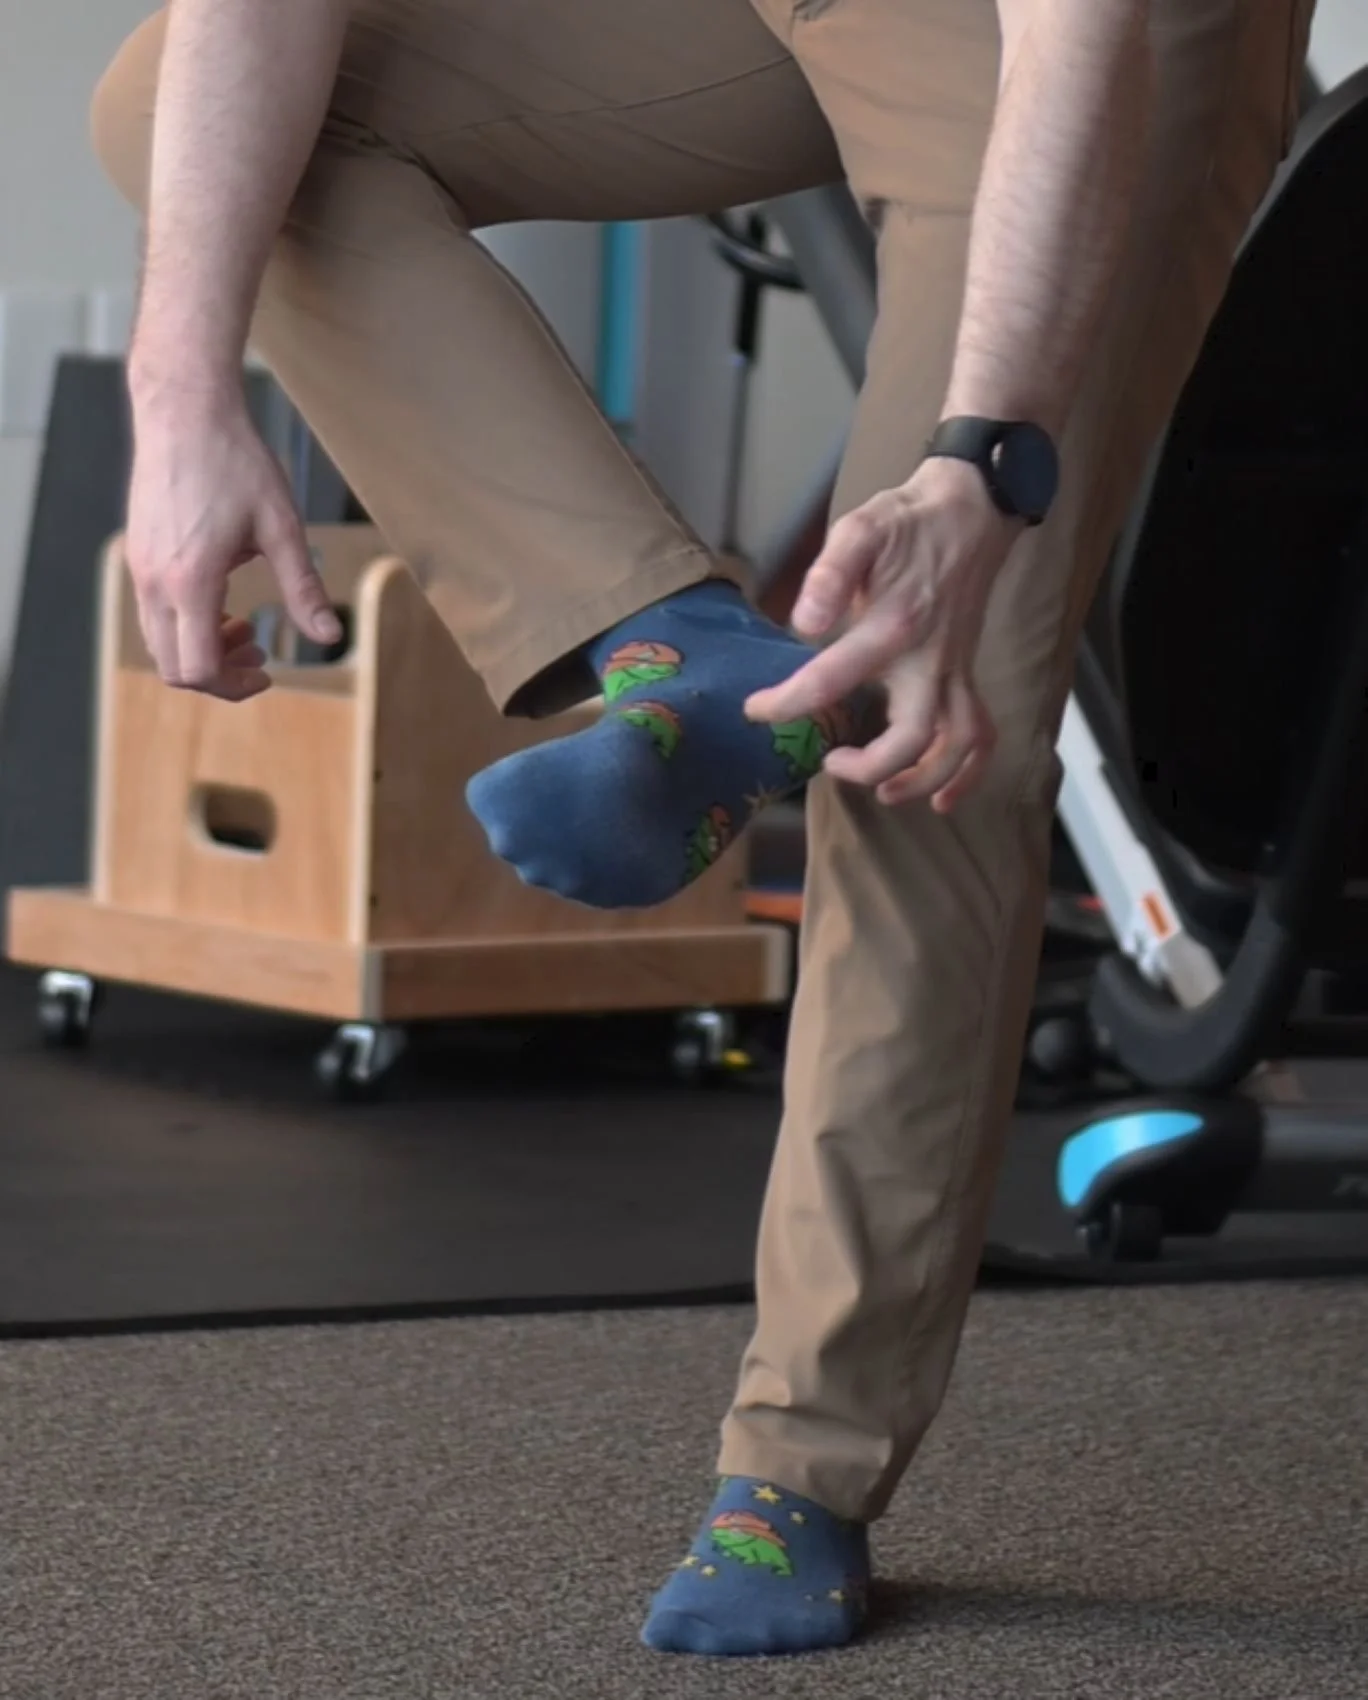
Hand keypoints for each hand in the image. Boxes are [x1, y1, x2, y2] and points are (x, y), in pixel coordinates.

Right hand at [124, 385, 339, 699]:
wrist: (184, 411)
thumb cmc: (235, 462)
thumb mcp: (281, 528)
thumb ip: (304, 589)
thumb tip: (331, 637)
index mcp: (191, 582)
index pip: (197, 669)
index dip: (233, 685)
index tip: (267, 672)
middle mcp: (154, 582)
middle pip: (173, 667)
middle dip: (218, 675)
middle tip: (260, 654)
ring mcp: (139, 569)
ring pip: (159, 643)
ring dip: (200, 650)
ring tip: (244, 628)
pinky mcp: (137, 554)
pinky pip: (153, 614)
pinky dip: (185, 626)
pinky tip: (221, 602)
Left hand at [745, 457, 1021, 811]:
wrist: (971, 509)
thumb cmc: (906, 521)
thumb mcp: (860, 529)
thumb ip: (829, 574)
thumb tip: (803, 625)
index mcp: (894, 626)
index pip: (831, 681)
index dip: (787, 704)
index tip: (756, 711)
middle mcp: (931, 658)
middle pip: (910, 737)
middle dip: (867, 766)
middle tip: (828, 761)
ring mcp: (955, 670)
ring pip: (954, 746)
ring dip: (920, 779)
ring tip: (884, 794)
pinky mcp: (968, 674)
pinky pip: (981, 733)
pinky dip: (967, 773)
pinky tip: (941, 799)